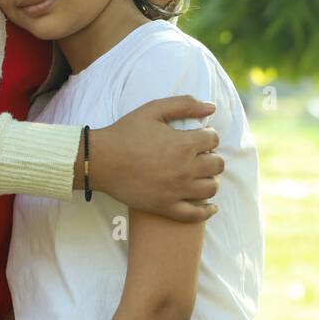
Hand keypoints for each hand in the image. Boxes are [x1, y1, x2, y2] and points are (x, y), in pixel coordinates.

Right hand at [83, 96, 222, 222]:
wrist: (101, 160)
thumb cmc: (125, 132)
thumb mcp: (153, 109)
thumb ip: (184, 104)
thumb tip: (212, 107)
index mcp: (184, 144)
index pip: (213, 139)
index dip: (207, 135)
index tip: (198, 137)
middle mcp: (185, 169)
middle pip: (217, 164)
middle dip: (211, 157)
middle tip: (199, 155)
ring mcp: (177, 190)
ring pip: (211, 188)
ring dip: (210, 179)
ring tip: (199, 175)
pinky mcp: (166, 207)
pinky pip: (196, 215)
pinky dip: (207, 211)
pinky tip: (210, 207)